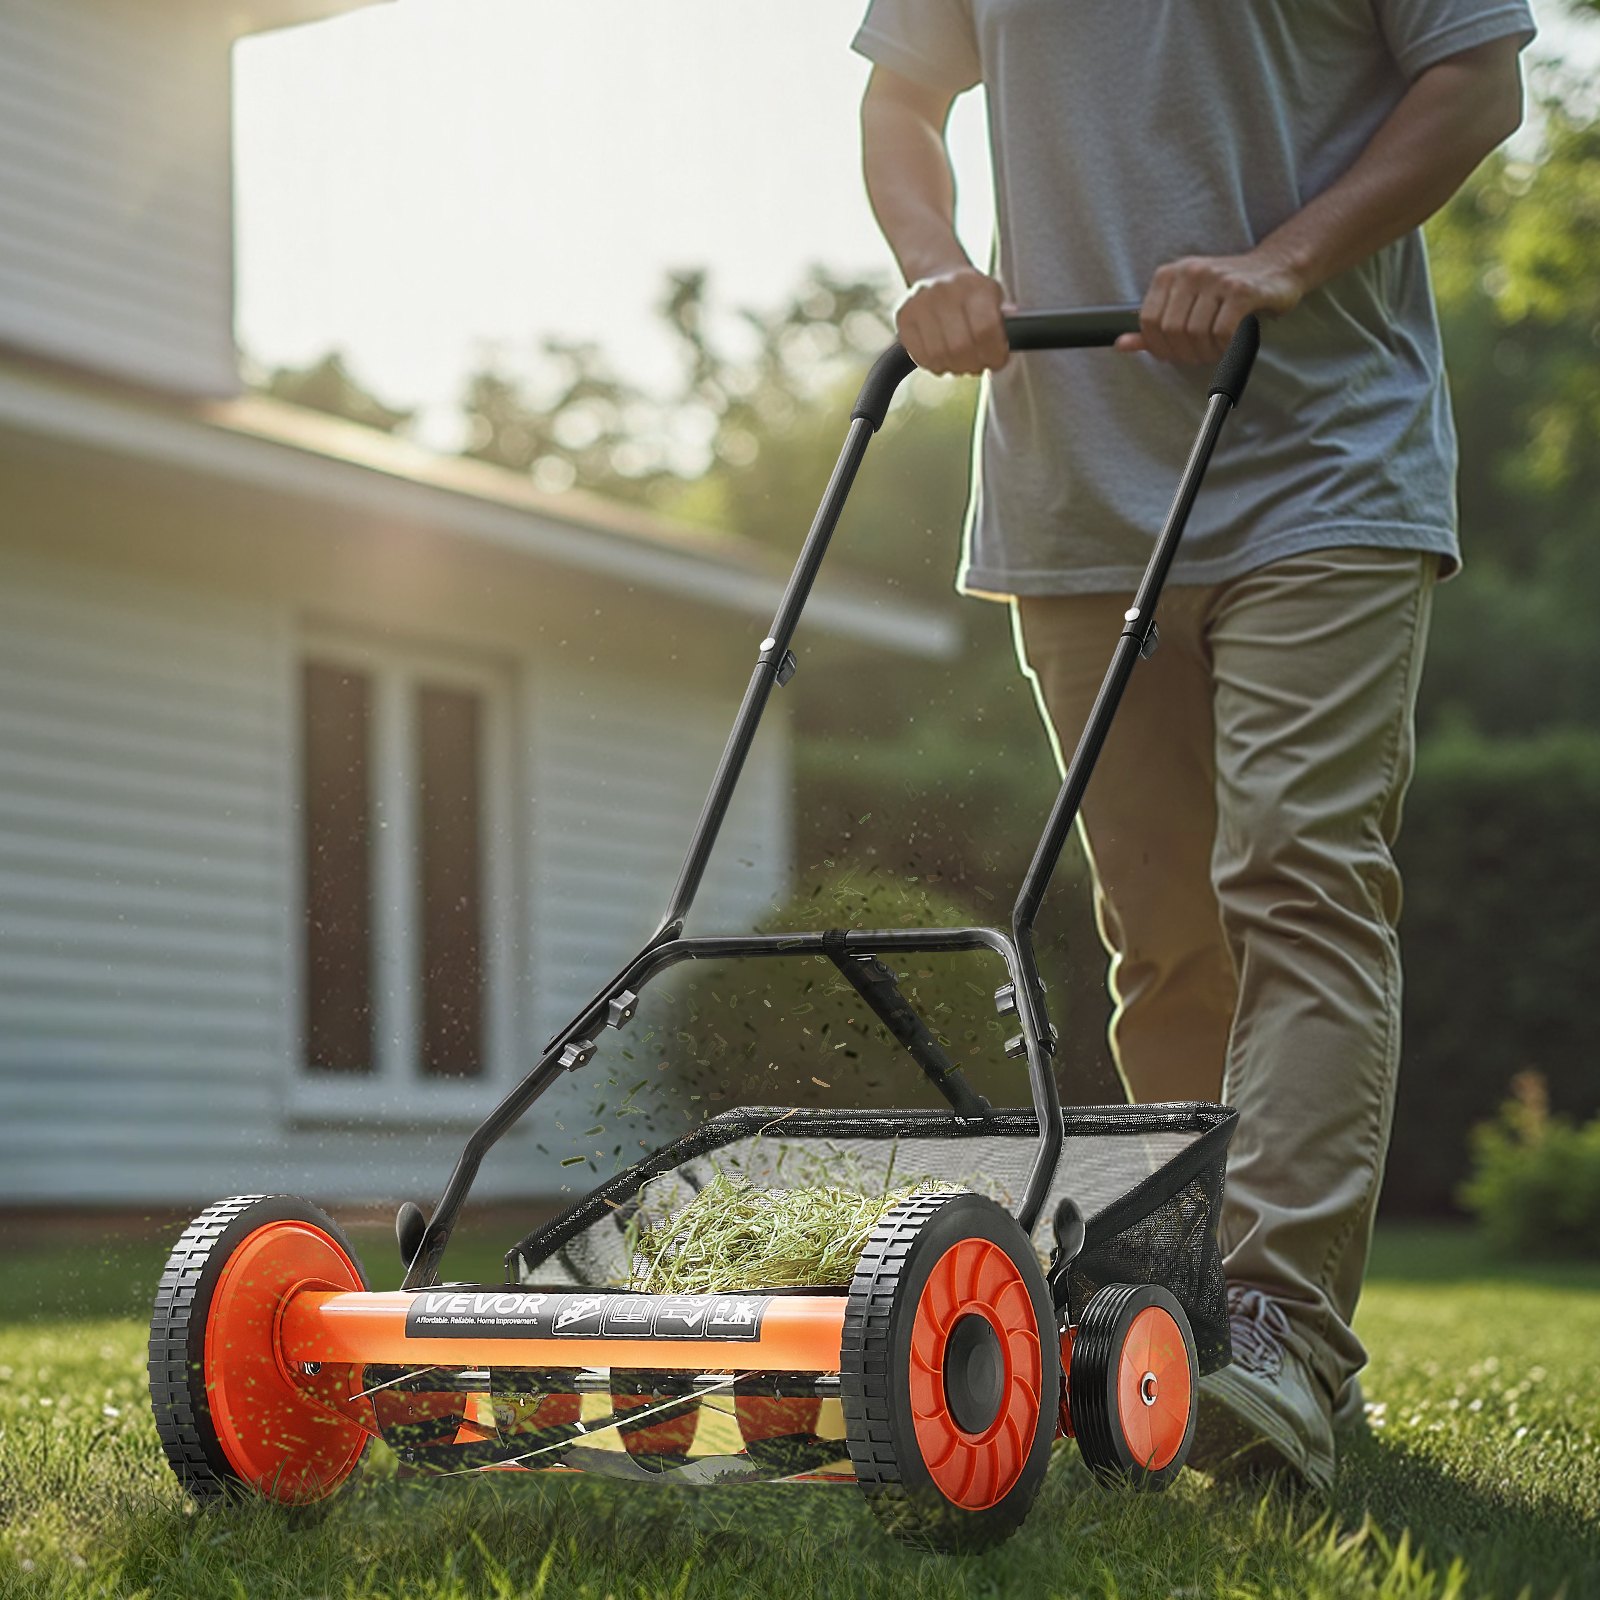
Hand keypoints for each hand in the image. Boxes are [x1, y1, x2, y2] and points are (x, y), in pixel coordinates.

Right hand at [895, 266, 1010, 374]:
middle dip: (974, 364)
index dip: (995, 353)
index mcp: (973, 285)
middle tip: (978, 364)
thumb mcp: (994, 296)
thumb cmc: (970, 293)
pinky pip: (920, 356)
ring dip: (954, 367)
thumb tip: (1017, 331)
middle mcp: (944, 291)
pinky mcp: (903, 316)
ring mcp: (920, 303)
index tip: (997, 360)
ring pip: (939, 355)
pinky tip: (943, 357)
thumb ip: (1006, 317)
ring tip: (960, 361)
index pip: (986, 330)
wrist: (935, 272)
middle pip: (961, 347)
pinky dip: (935, 364)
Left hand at [1115, 249, 1304, 365]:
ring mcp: (1216, 279)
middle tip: (1200, 355)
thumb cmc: (1226, 292)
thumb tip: (1122, 345)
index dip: (1158, 347)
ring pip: (1196, 334)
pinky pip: (1223, 333)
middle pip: (1171, 332)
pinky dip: (1225, 348)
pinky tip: (1232, 344)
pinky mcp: (1242, 291)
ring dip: (1207, 353)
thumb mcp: (1186, 303)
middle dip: (1184, 354)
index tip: (1174, 354)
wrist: (1276, 268)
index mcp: (1170, 274)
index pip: (1148, 322)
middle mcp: (1190, 272)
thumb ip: (1154, 326)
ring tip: (1217, 349)